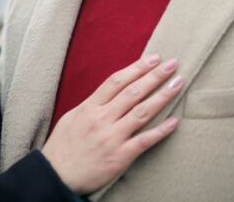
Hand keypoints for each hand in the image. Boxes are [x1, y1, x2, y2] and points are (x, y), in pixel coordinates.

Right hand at [41, 55, 181, 194]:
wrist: (56, 175)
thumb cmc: (62, 146)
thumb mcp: (72, 117)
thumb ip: (91, 105)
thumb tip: (109, 92)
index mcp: (89, 107)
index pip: (117, 81)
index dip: (136, 68)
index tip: (153, 59)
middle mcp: (102, 119)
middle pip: (133, 92)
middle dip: (154, 76)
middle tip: (172, 64)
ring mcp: (112, 137)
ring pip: (142, 112)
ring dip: (162, 96)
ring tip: (177, 84)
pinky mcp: (120, 156)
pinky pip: (144, 140)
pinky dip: (161, 130)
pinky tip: (174, 121)